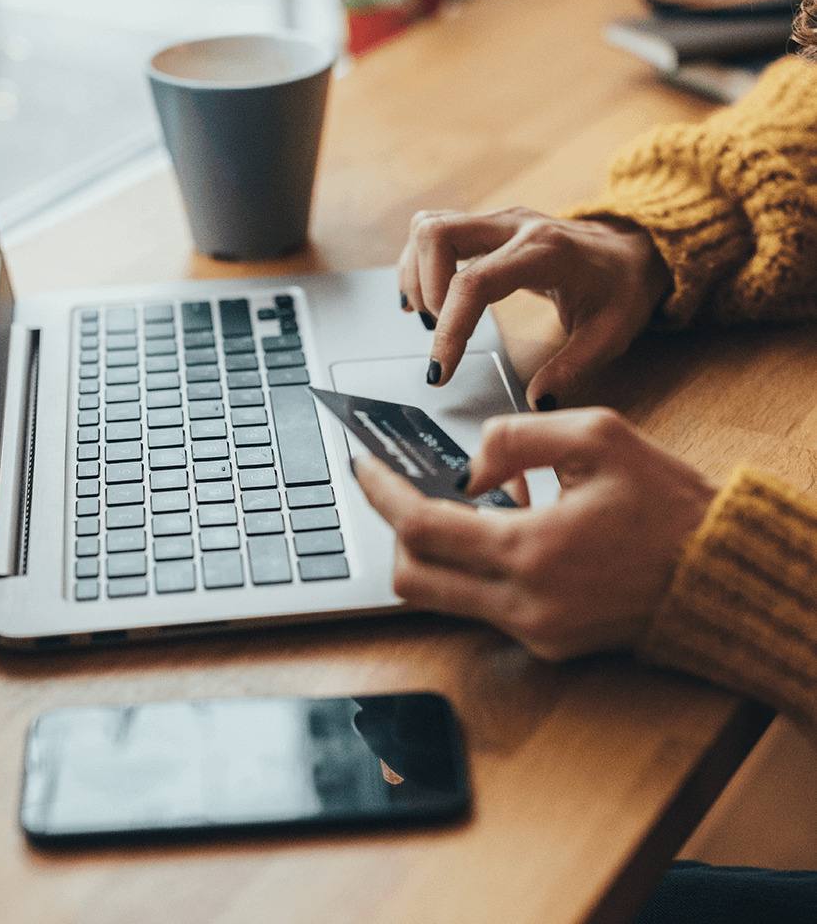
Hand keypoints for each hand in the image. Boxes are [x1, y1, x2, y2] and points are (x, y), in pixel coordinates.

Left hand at [354, 409, 715, 660]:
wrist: (719, 574)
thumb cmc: (668, 505)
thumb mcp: (599, 437)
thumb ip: (517, 437)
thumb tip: (468, 467)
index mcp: (532, 550)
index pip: (422, 527)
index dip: (382, 493)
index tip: (362, 466)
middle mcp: (524, 603)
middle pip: (412, 578)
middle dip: (395, 529)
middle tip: (403, 488)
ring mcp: (534, 632)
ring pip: (440, 598)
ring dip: (438, 549)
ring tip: (475, 502)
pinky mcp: (548, 645)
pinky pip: (482, 606)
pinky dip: (476, 568)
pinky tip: (509, 530)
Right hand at [398, 206, 671, 407]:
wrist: (634, 249)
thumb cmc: (622, 289)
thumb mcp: (610, 335)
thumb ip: (572, 370)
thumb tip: (536, 402)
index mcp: (545, 252)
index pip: (474, 283)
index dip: (450, 328)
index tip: (440, 371)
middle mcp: (515, 225)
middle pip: (437, 235)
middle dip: (425, 290)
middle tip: (438, 332)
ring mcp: (498, 220)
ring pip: (429, 226)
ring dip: (417, 274)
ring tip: (432, 317)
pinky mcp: (488, 225)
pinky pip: (435, 230)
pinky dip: (420, 263)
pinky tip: (427, 298)